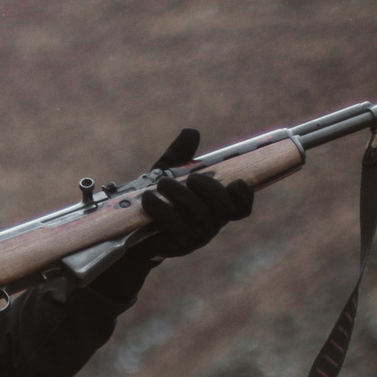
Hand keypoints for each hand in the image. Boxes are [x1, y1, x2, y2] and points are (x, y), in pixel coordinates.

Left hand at [137, 127, 253, 256]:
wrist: (132, 231)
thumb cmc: (157, 200)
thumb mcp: (167, 174)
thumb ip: (180, 156)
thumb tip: (191, 132)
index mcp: (214, 208)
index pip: (241, 208)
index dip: (244, 196)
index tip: (236, 182)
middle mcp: (211, 224)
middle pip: (224, 208)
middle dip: (210, 188)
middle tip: (192, 178)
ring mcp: (196, 237)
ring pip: (201, 216)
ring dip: (182, 195)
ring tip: (162, 183)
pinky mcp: (177, 245)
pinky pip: (176, 227)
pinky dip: (162, 209)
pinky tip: (148, 198)